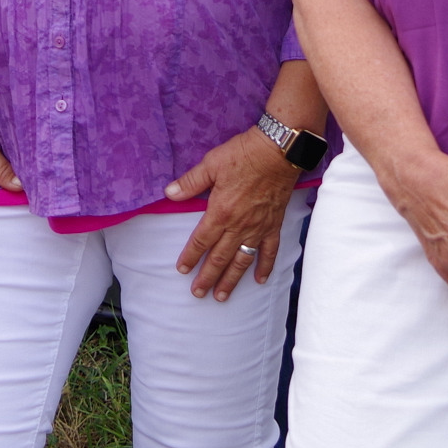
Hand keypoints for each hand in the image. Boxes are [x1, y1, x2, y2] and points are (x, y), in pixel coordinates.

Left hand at [166, 129, 301, 300]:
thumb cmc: (243, 155)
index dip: (190, 257)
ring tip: (222, 296)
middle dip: (208, 277)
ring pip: (242, 260)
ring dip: (232, 280)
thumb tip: (169, 193)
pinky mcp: (273, 225)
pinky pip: (269, 251)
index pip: (201, 240)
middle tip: (198, 294)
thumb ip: (190, 182)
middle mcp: (239, 225)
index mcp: (220, 212)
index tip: (182, 270)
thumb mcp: (211, 164)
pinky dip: (265, 266)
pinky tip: (260, 280)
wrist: (278, 151)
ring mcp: (258, 227)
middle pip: (220, 257)